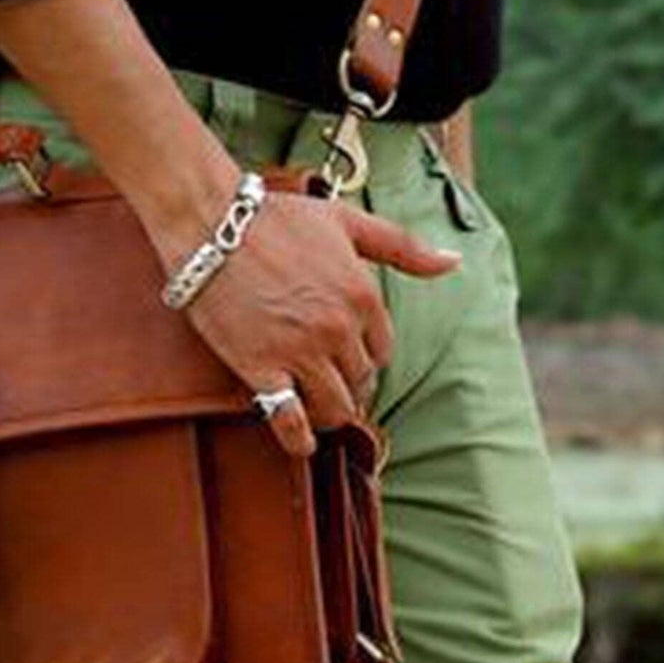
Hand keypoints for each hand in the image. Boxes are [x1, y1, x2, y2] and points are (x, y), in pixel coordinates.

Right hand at [174, 187, 461, 457]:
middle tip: (330, 383)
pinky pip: (290, 419)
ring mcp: (300, 351)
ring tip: (318, 409)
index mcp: (363, 295)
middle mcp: (338, 328)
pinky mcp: (261, 368)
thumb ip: (403, 247)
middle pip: (360, 380)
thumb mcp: (347, 221)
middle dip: (349, 384)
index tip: (347, 355)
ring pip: (335, 406)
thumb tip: (454, 262)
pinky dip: (299, 439)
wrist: (209, 223)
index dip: (365, 356)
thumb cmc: (275, 218)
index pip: (381, 350)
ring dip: (331, 412)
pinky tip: (302, 443)